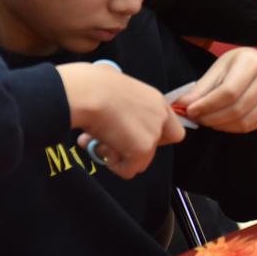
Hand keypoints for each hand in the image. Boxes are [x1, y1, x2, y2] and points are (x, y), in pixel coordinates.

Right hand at [58, 62, 184, 179]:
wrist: (86, 93)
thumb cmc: (91, 85)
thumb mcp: (115, 87)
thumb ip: (123, 104)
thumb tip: (110, 109)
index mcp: (156, 100)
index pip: (170, 127)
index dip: (152, 135)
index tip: (130, 134)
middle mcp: (160, 116)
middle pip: (155, 146)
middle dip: (133, 148)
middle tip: (111, 140)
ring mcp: (153, 134)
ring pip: (140, 160)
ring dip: (118, 155)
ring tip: (97, 141)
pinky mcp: (143, 150)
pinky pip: (129, 170)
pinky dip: (113, 165)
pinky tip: (99, 148)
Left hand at [174, 47, 256, 133]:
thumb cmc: (236, 66)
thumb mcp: (218, 69)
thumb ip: (201, 88)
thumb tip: (182, 105)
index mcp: (252, 62)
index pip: (228, 91)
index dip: (207, 104)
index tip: (190, 110)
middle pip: (237, 108)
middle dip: (212, 117)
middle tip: (197, 118)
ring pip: (245, 121)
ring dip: (221, 125)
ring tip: (208, 120)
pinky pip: (253, 126)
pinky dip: (234, 128)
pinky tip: (223, 122)